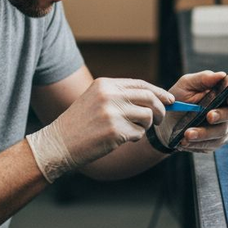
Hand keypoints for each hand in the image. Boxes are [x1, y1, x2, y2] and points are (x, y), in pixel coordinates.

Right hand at [27, 78, 172, 180]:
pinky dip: (134, 138)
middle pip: (149, 97)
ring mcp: (112, 113)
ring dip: (145, 126)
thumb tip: (152, 98)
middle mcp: (109, 95)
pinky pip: (139, 133)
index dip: (158, 92)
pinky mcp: (115, 131)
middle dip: (160, 109)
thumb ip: (119, 96)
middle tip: (160, 120)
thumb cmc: (78, 125)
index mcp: (105, 84)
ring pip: (147, 116)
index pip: (140, 84)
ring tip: (129, 131)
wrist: (58, 143)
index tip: (169, 100)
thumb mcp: (95, 100)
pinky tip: (119, 140)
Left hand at [156, 70, 227, 153]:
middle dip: (220, 116)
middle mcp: (225, 111)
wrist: (167, 122)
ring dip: (204, 134)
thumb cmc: (179, 99)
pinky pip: (212, 145)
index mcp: (221, 94)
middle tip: (208, 117)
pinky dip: (199, 144)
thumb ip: (203, 78)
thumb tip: (222, 75)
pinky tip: (186, 141)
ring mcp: (221, 128)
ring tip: (187, 134)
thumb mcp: (186, 85)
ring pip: (221, 132)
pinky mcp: (214, 142)